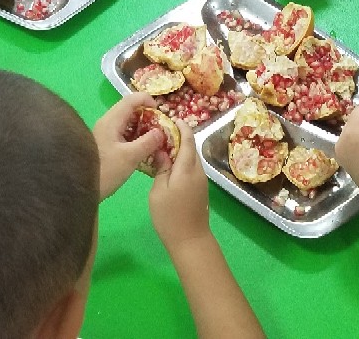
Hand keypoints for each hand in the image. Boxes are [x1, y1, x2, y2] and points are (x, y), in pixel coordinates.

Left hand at [94, 92, 164, 199]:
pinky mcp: (105, 144)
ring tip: (155, 139)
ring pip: (127, 122)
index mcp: (111, 120)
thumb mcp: (131, 157)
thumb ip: (148, 142)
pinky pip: (123, 133)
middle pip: (129, 109)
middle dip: (147, 115)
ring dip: (142, 127)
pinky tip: (143, 148)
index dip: (147, 100)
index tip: (161, 112)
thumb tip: (161, 132)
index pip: (131, 99)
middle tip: (160, 127)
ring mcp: (105, 133)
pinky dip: (135, 136)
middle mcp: (107, 122)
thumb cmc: (106, 171)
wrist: (80, 187)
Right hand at [148, 119, 211, 249]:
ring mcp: (201, 180)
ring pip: (192, 157)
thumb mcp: (158, 190)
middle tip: (162, 132)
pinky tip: (170, 164)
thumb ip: (161, 168)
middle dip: (180, 136)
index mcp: (187, 168)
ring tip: (163, 146)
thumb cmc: (170, 216)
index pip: (187, 140)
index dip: (181, 126)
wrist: (190, 240)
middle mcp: (198, 171)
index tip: (170, 118)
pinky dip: (182, 160)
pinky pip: (192, 167)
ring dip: (181, 149)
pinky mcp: (200, 188)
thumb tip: (162, 150)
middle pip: (191, 147)